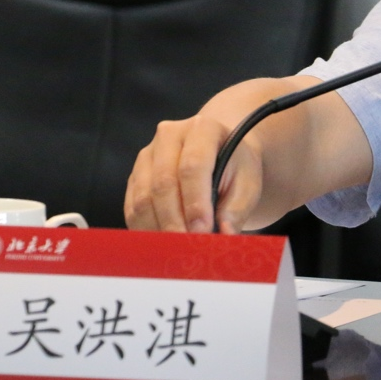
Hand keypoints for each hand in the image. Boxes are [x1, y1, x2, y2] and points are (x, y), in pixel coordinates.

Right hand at [123, 112, 262, 234]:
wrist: (220, 156)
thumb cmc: (235, 169)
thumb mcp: (248, 183)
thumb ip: (237, 208)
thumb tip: (224, 234)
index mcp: (202, 129)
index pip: (193, 166)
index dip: (195, 202)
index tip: (202, 231)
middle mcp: (169, 136)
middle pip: (163, 183)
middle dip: (175, 221)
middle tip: (188, 247)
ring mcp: (147, 156)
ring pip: (143, 198)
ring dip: (158, 229)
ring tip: (177, 250)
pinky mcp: (134, 177)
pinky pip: (132, 209)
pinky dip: (146, 230)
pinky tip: (162, 245)